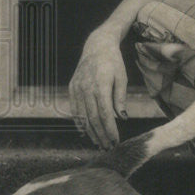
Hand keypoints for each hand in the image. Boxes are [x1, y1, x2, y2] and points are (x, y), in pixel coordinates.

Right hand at [68, 30, 126, 148]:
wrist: (96, 46)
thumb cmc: (113, 63)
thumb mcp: (122, 78)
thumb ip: (120, 98)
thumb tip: (122, 118)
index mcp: (100, 86)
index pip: (104, 114)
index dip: (109, 130)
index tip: (116, 141)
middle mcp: (86, 88)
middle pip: (92, 119)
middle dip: (100, 135)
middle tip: (107, 148)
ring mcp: (76, 89)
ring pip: (82, 116)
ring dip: (90, 132)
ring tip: (98, 144)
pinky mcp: (72, 89)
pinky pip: (74, 110)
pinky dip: (80, 123)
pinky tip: (86, 132)